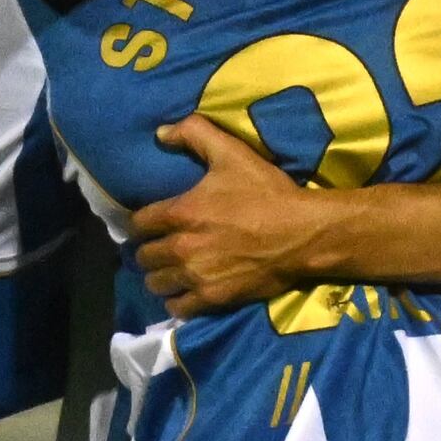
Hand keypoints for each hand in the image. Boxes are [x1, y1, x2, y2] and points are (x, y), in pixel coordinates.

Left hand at [137, 115, 331, 316]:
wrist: (302, 234)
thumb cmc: (267, 193)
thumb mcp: (232, 152)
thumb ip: (194, 133)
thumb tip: (160, 133)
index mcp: (180, 212)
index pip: (138, 224)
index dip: (139, 224)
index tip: (147, 226)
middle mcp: (181, 247)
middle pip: (144, 257)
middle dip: (148, 252)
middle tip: (159, 249)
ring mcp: (196, 276)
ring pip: (157, 284)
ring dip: (160, 278)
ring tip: (169, 273)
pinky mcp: (213, 298)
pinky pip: (178, 308)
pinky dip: (177, 302)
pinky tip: (183, 294)